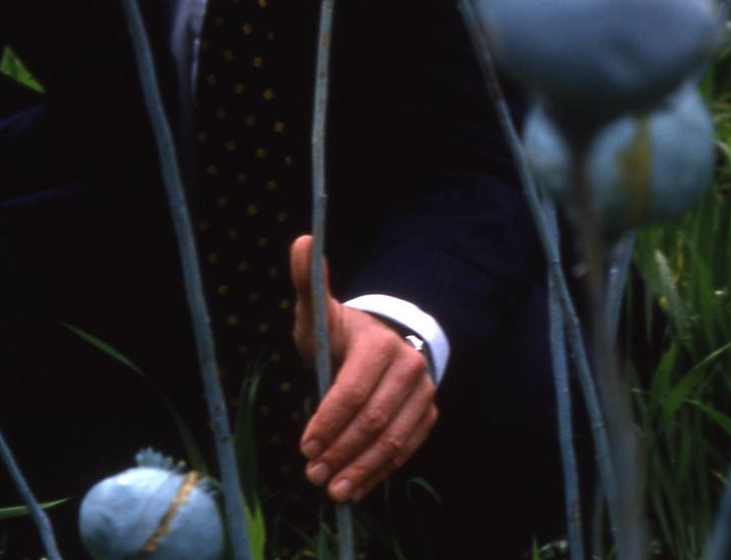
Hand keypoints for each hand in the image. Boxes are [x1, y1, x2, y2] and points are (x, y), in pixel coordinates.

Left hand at [288, 235, 437, 503]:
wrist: (380, 344)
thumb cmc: (340, 334)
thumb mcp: (319, 313)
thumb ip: (309, 285)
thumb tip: (302, 240)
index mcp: (378, 344)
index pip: (353, 390)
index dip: (328, 421)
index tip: (304, 445)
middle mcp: (408, 367)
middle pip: (374, 420)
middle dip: (341, 451)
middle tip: (312, 475)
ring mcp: (422, 393)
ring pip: (394, 440)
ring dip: (362, 468)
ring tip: (333, 490)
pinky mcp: (428, 414)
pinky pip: (408, 449)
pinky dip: (382, 471)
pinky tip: (357, 488)